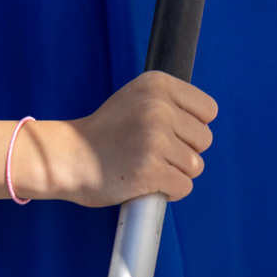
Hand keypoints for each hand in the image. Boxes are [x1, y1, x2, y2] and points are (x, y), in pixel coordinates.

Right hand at [20, 72, 217, 207]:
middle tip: (153, 152)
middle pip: (204, 140)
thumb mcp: (135, 98)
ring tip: (147, 166)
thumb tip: (203, 119)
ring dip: (175, 172)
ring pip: (195, 166)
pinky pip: (184, 187)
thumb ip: (169, 102)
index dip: (191, 126)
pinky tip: (146, 183)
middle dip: (184, 151)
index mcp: (157, 84)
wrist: (68, 157)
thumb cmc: (104, 133)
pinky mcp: (151, 170)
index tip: (169, 132)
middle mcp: (158, 107)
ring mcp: (155, 139)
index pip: (208, 110)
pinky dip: (169, 191)